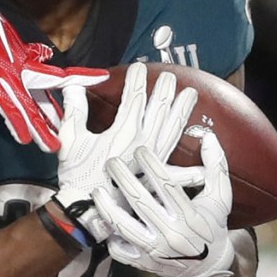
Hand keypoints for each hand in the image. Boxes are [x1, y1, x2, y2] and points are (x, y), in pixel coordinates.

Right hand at [0, 0, 105, 149]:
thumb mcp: (5, 36)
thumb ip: (25, 50)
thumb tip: (44, 55)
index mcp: (24, 59)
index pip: (56, 72)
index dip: (79, 77)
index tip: (102, 79)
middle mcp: (19, 68)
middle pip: (45, 95)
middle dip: (59, 116)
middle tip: (74, 135)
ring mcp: (4, 75)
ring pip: (28, 106)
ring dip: (40, 127)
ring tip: (52, 145)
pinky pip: (6, 106)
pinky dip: (15, 122)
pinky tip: (23, 137)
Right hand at [54, 63, 199, 241]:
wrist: (85, 209)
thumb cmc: (76, 175)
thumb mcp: (71, 139)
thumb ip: (75, 111)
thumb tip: (74, 86)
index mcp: (123, 132)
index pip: (134, 98)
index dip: (137, 80)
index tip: (139, 67)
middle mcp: (143, 143)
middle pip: (158, 110)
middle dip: (164, 90)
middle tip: (171, 76)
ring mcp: (152, 160)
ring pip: (173, 131)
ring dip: (182, 111)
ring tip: (191, 95)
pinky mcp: (155, 178)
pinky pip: (178, 171)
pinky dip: (193, 170)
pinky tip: (206, 165)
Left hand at [94, 136, 234, 276]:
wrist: (209, 268)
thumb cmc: (211, 225)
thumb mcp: (220, 198)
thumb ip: (216, 167)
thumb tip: (208, 136)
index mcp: (190, 216)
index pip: (167, 185)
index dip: (151, 165)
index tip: (140, 150)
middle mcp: (172, 235)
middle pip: (140, 202)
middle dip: (122, 178)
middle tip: (111, 161)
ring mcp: (156, 251)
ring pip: (124, 227)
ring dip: (107, 207)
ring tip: (98, 189)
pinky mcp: (144, 264)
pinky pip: (120, 251)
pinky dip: (109, 237)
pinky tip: (102, 220)